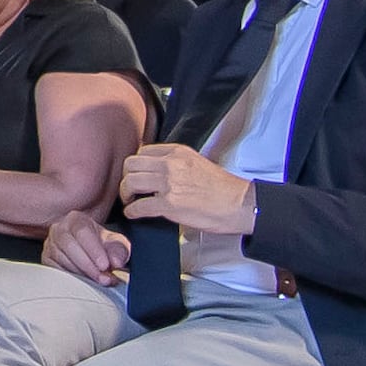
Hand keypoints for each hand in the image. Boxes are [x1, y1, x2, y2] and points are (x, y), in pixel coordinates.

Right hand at [43, 206, 130, 285]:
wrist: (92, 254)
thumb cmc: (103, 247)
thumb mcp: (117, 245)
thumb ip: (120, 251)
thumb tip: (116, 262)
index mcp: (76, 219)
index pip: (82, 232)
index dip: (94, 250)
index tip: (105, 266)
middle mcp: (59, 229)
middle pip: (69, 246)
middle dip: (88, 265)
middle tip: (104, 278)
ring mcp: (50, 245)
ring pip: (61, 259)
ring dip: (81, 274)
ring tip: (98, 281)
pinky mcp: (46, 260)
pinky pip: (55, 270)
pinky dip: (70, 278)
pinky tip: (84, 283)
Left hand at [120, 142, 259, 241]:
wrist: (239, 204)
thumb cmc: (222, 188)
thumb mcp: (197, 162)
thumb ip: (176, 162)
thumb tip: (156, 169)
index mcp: (178, 152)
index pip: (143, 151)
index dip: (136, 165)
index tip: (136, 174)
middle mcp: (170, 164)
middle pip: (131, 164)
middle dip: (126, 177)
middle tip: (129, 188)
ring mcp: (169, 184)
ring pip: (130, 182)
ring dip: (125, 194)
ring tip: (130, 201)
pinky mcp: (169, 205)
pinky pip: (139, 206)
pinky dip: (132, 212)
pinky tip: (134, 214)